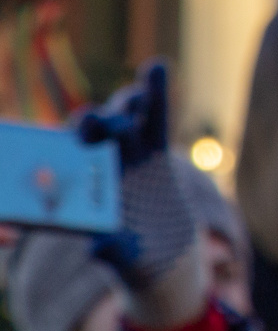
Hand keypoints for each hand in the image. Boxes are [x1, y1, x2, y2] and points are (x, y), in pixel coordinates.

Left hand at [76, 60, 209, 330]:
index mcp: (82, 195)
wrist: (166, 256)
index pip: (64, 168)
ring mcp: (127, 158)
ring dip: (122, 105)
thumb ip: (113, 253)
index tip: (58, 139)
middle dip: (90, 127)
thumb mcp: (126, 262)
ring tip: (131, 95)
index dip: (57, 151)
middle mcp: (98, 171)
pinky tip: (156, 67)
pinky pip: (156, 120)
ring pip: (123, 122)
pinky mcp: (155, 152)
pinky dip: (156, 94)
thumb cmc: (137, 263)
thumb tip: (97, 249)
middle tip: (90, 124)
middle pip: (90, 140)